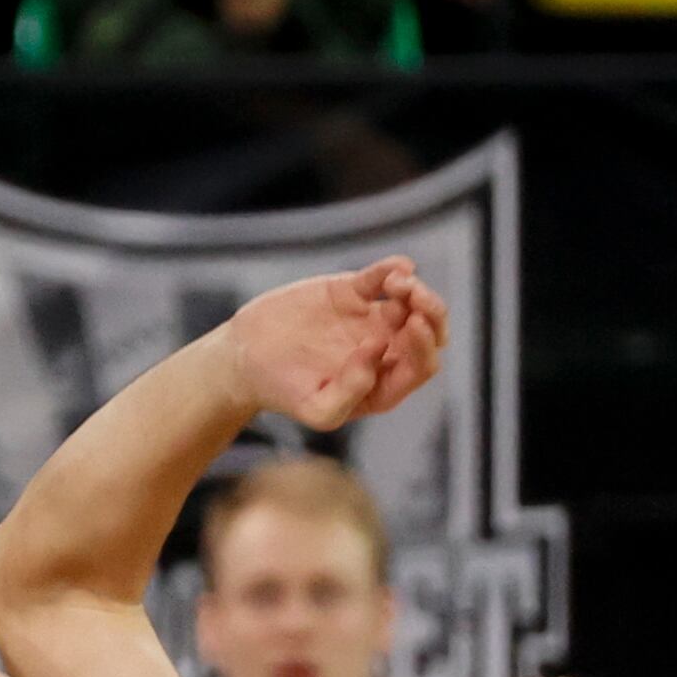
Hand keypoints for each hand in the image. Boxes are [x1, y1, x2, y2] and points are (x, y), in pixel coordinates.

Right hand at [223, 258, 449, 429]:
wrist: (244, 359)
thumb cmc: (281, 390)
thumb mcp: (316, 409)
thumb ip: (352, 392)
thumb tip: (378, 351)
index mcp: (384, 383)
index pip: (421, 365)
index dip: (421, 348)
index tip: (397, 333)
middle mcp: (385, 350)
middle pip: (429, 332)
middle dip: (432, 314)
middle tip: (416, 301)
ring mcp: (371, 319)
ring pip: (413, 302)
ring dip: (416, 290)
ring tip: (397, 283)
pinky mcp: (351, 293)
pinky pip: (381, 277)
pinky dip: (394, 268)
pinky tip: (396, 267)